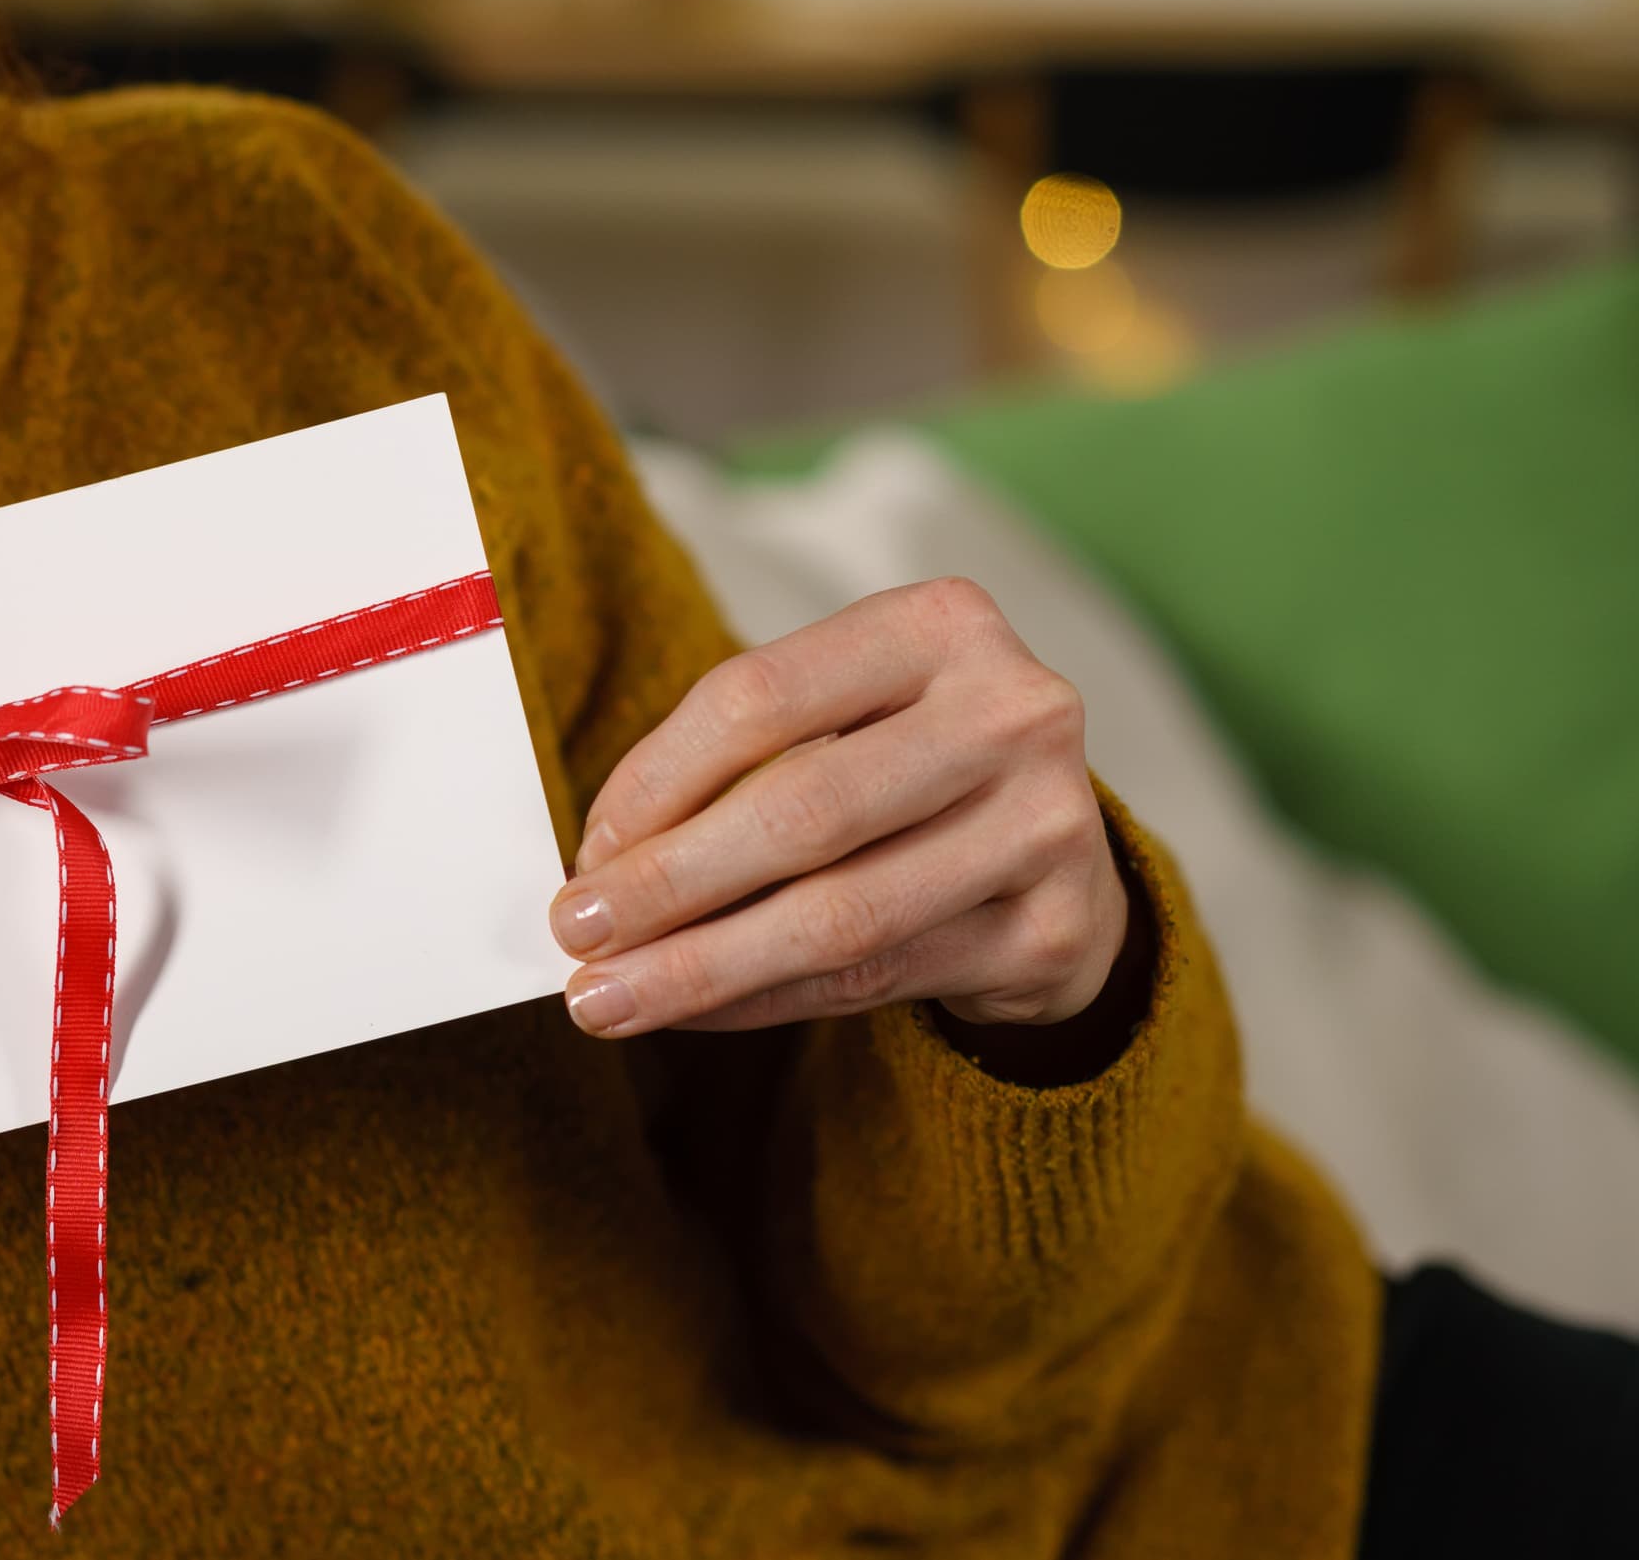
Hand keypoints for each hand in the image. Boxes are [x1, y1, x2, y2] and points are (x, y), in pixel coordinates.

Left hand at [548, 579, 1126, 1039]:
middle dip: (669, 882)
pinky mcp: (1051, 931)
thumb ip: (738, 766)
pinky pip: (874, 978)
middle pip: (802, 809)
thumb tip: (604, 860)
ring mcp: (1046, 825)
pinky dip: (764, 1000)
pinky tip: (695, 1012)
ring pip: (839, 914)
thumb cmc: (915, 772)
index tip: (588, 848)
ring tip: (610, 996)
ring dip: (703, 965)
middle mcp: (1011, 713)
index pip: (760, 695)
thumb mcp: (844, 719)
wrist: (1062, 858)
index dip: (655, 779)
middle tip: (576, 930)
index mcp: (940, 625)